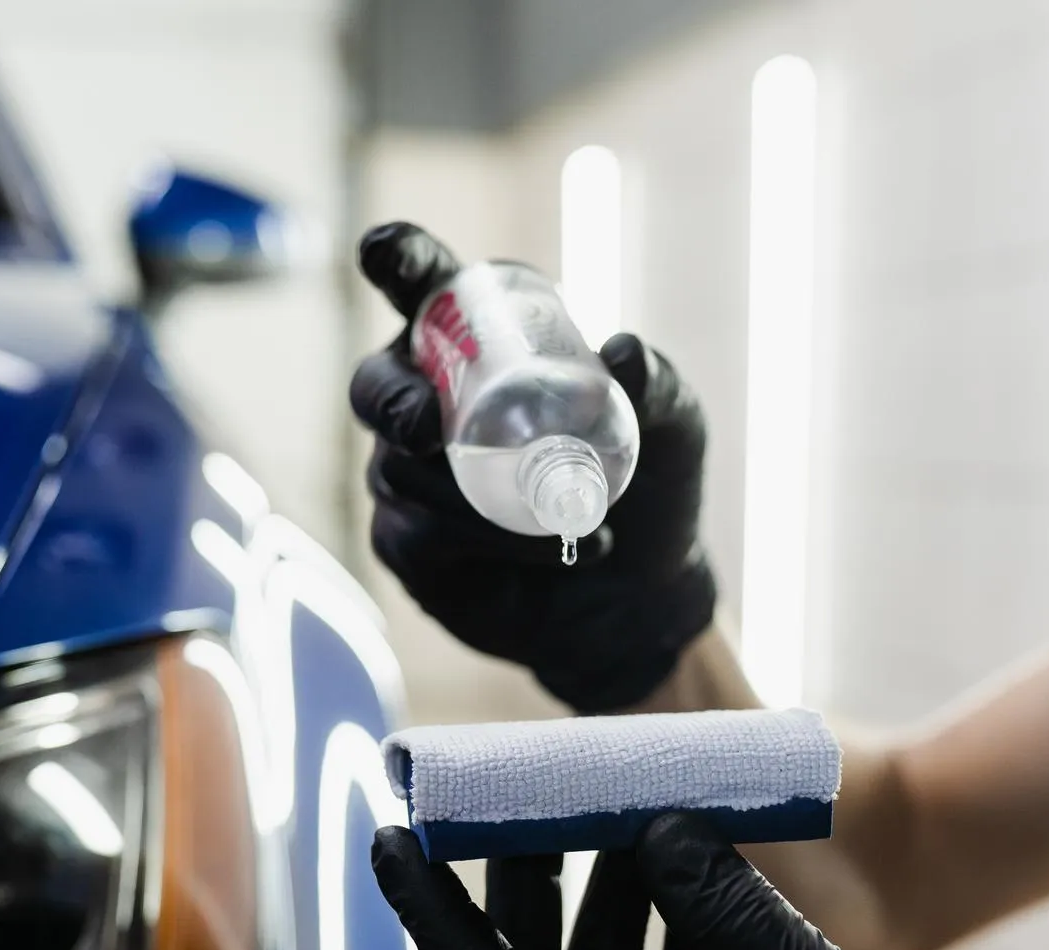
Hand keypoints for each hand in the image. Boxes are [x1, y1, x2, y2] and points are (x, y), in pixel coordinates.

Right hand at [349, 222, 716, 712]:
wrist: (639, 598)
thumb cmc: (650, 489)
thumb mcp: (672, 430)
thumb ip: (657, 386)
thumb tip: (622, 351)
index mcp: (482, 343)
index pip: (422, 287)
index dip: (395, 259)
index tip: (383, 253)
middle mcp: (431, 402)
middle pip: (376, 384)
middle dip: (393, 399)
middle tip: (429, 427)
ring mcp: (409, 477)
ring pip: (402, 470)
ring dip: (476, 494)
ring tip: (563, 518)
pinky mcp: (409, 546)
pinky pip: (421, 534)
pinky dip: (485, 542)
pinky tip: (552, 551)